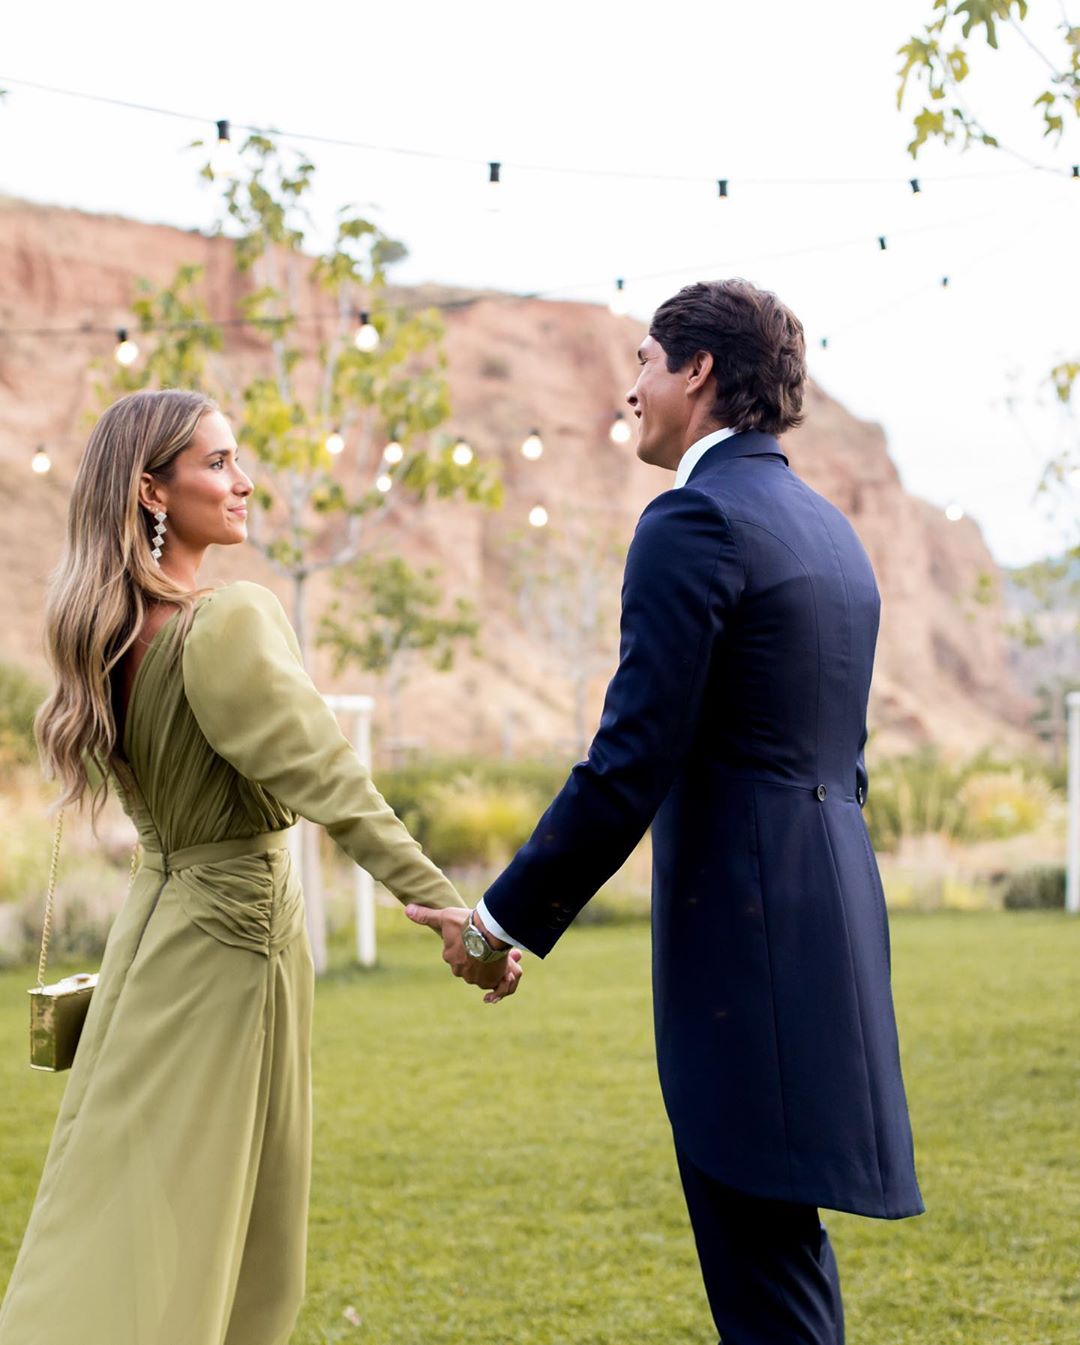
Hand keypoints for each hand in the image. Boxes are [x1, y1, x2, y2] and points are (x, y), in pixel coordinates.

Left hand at [404, 905, 523, 1002]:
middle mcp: (460, 970)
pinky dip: (503, 981)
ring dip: (494, 966)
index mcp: (450, 956)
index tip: (475, 936)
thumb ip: (426, 916)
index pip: (457, 953)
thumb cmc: (465, 924)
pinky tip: (507, 975)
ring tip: (504, 954)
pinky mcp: (491, 981)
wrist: (487, 933)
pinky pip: (497, 985)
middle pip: (472, 964)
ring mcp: (475, 977)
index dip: (468, 945)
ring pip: (485, 973)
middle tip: (491, 945)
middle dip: (481, 957)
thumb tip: (407, 909)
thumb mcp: (444, 917)